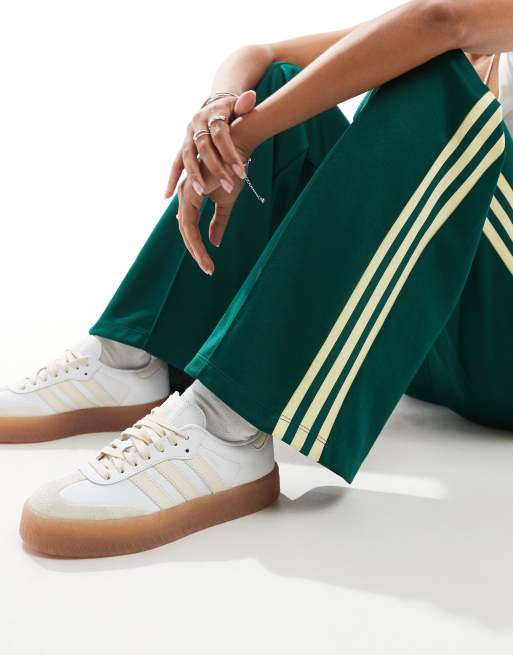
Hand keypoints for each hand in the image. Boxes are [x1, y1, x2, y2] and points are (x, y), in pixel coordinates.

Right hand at [165, 91, 255, 200]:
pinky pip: (176, 163)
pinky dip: (172, 179)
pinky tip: (167, 195)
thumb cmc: (232, 109)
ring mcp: (187, 135)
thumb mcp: (240, 105)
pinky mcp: (183, 146)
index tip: (241, 172)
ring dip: (194, 176)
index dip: (230, 153)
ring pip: (187, 157)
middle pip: (204, 148)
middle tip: (229, 186)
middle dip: (215, 168)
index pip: (220, 135)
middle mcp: (196, 125)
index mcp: (212, 115)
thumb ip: (245, 104)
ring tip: (201, 194)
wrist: (215, 104)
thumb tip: (250, 97)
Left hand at [177, 144, 250, 274]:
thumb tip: (214, 243)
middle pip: (186, 232)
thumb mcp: (227, 202)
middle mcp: (186, 195)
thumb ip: (219, 222)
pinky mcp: (193, 192)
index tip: (209, 265)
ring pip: (187, 230)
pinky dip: (200, 239)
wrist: (238, 148)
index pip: (190, 228)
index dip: (198, 247)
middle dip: (196, 253)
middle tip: (208, 270)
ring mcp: (187, 193)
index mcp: (192, 197)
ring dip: (197, 251)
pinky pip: (192, 221)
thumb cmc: (232, 171)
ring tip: (208, 266)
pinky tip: (209, 250)